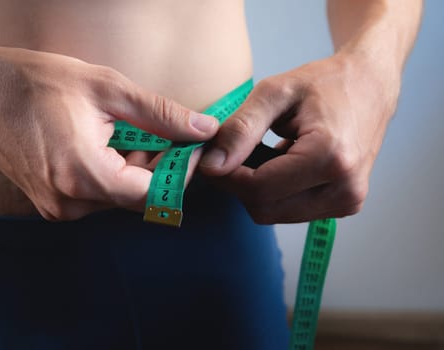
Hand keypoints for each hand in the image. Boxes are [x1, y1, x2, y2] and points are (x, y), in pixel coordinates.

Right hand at [0, 45, 217, 219]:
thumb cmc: (37, 83)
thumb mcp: (107, 89)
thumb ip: (161, 115)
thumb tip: (204, 129)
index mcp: (82, 174)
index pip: (151, 193)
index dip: (178, 172)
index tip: (192, 147)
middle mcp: (69, 203)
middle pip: (137, 197)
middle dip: (159, 166)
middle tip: (164, 132)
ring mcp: (58, 208)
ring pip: (119, 197)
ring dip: (136, 168)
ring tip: (128, 131)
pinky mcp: (53, 204)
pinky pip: (98, 196)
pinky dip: (114, 173)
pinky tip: (109, 143)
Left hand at [199, 53, 399, 223]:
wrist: (370, 85)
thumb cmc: (323, 82)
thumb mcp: (276, 92)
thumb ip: (241, 128)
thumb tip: (210, 165)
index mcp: (331, 157)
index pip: (258, 189)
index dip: (225, 176)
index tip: (208, 157)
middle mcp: (345, 189)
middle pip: (264, 208)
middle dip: (239, 183)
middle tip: (232, 151)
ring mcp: (348, 201)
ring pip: (274, 213)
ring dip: (256, 188)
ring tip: (261, 151)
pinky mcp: (345, 205)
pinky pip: (290, 210)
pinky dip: (275, 191)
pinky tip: (279, 162)